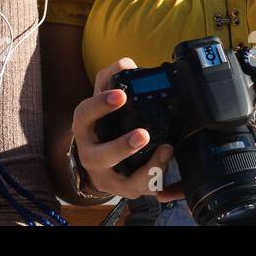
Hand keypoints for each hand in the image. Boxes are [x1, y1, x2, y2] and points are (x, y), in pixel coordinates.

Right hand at [71, 57, 181, 203]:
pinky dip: (158, 184)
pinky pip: (142, 192)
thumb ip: (111, 78)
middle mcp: (91, 155)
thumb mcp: (102, 100)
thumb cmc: (102, 124)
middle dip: (121, 146)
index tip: (122, 95)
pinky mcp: (125, 190)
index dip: (100, 105)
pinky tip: (172, 175)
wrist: (96, 159)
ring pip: (123, 182)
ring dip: (146, 170)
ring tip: (165, 151)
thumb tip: (125, 64)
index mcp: (84, 128)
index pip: (84, 115)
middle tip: (143, 134)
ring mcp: (108, 177)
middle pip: (100, 155)